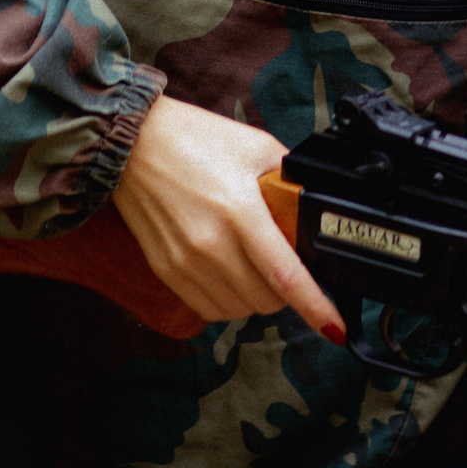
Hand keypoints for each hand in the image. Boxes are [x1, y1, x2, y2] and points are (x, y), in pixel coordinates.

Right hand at [111, 95, 345, 341]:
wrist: (131, 144)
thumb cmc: (193, 138)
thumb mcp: (255, 146)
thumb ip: (289, 178)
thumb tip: (313, 207)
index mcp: (239, 210)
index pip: (285, 275)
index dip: (315, 307)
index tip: (335, 328)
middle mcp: (210, 243)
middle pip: (267, 299)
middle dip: (287, 291)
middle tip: (285, 263)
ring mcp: (186, 261)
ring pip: (241, 309)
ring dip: (258, 297)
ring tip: (254, 265)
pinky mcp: (167, 270)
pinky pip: (211, 308)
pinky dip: (230, 301)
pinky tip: (230, 273)